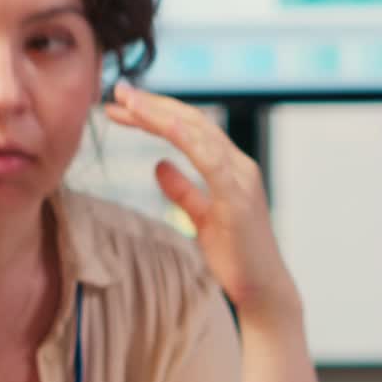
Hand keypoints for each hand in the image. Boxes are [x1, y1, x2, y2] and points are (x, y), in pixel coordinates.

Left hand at [105, 82, 299, 324]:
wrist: (263, 290)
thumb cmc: (236, 256)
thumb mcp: (201, 217)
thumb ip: (183, 190)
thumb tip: (159, 165)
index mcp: (229, 167)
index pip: (189, 129)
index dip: (156, 113)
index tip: (122, 104)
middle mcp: (238, 165)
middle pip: (191, 121)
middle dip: (153, 104)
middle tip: (118, 91)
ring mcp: (240, 178)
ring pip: (198, 132)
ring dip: (160, 113)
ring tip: (127, 101)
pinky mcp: (237, 198)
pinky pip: (210, 158)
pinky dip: (185, 136)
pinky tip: (160, 122)